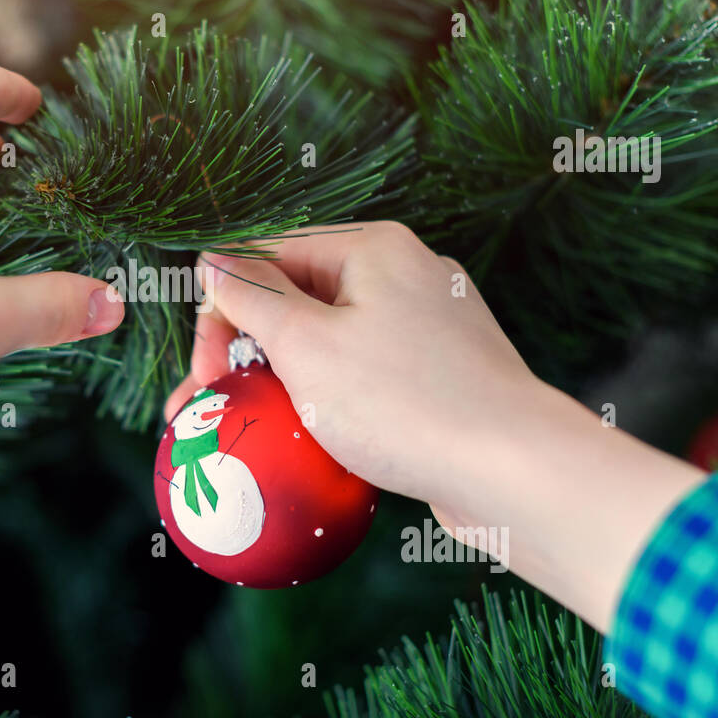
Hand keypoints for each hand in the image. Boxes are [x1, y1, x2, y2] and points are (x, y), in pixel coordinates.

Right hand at [166, 223, 704, 630]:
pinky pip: (365, 374)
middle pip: (296, 298)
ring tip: (248, 429)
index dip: (221, 311)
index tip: (203, 376)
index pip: (266, 255)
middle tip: (210, 408)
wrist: (514, 471)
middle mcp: (403, 274)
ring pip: (328, 342)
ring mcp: (426, 326)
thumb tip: (212, 260)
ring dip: (280, 380)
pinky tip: (309, 440)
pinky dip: (328, 401)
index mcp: (371, 247)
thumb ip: (252, 297)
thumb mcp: (307, 345)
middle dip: (244, 351)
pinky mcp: (439, 374)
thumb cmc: (405, 402)